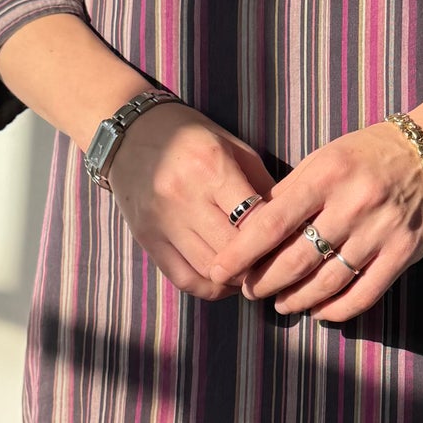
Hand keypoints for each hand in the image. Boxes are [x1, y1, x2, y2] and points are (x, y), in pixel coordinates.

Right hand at [106, 102, 278, 298]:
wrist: (130, 135)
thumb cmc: (192, 138)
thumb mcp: (233, 147)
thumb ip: (262, 185)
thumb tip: (292, 223)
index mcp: (212, 168)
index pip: (254, 220)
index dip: (278, 238)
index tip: (292, 243)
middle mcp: (184, 197)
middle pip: (233, 250)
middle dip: (260, 262)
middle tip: (277, 264)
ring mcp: (162, 221)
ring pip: (211, 269)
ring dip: (237, 278)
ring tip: (253, 273)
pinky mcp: (147, 239)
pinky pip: (184, 279)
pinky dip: (210, 287)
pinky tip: (225, 280)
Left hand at [206, 120, 422, 322]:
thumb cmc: (371, 153)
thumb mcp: (327, 157)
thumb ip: (293, 192)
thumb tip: (253, 231)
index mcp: (326, 175)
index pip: (272, 222)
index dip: (242, 252)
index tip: (221, 269)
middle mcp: (352, 204)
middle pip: (296, 258)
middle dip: (265, 282)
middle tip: (250, 291)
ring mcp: (380, 231)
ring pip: (327, 282)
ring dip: (297, 300)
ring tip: (282, 304)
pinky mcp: (404, 253)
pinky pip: (363, 294)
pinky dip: (336, 310)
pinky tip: (320, 312)